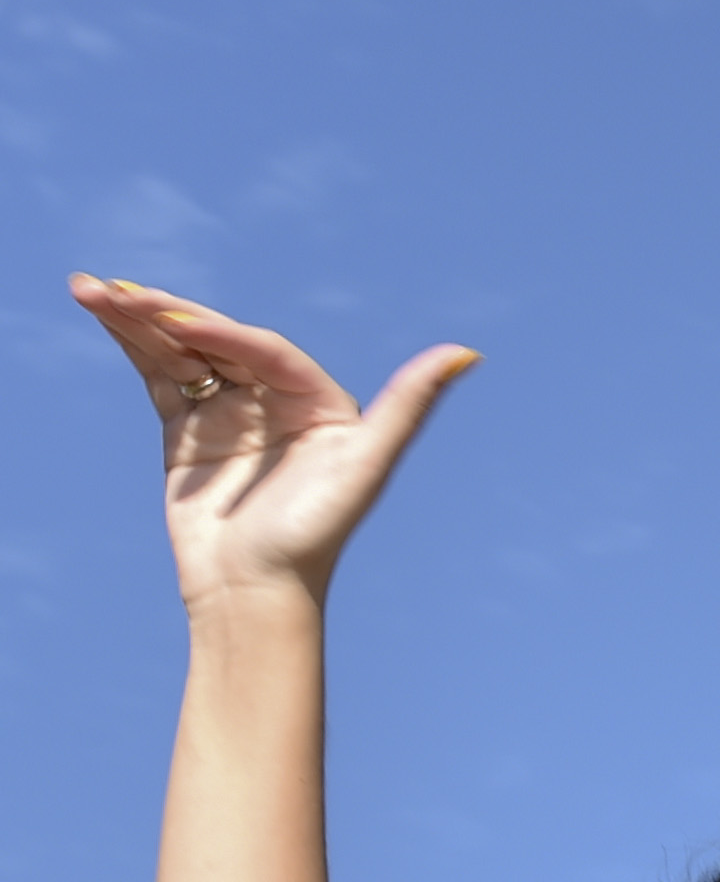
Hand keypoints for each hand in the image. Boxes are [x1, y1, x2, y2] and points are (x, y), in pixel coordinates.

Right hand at [70, 276, 477, 615]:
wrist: (253, 592)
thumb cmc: (314, 536)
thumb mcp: (367, 465)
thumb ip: (410, 405)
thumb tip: (466, 352)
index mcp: (322, 402)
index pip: (264, 352)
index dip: (220, 334)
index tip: (176, 325)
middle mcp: (278, 401)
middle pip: (217, 343)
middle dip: (165, 314)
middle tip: (113, 289)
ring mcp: (231, 415)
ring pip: (183, 354)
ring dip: (137, 320)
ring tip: (91, 289)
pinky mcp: (190, 433)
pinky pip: (160, 378)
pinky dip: (132, 347)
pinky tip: (102, 314)